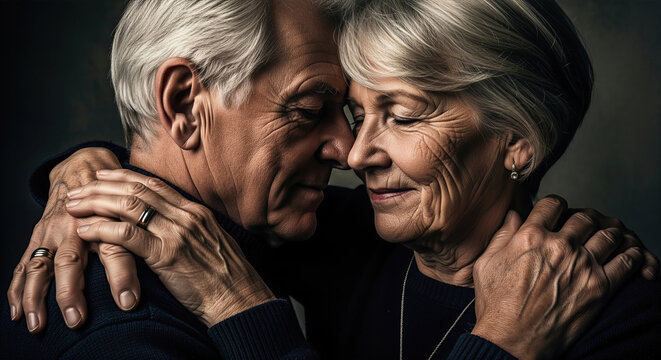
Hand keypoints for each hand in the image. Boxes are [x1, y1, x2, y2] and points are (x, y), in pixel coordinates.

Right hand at [6, 147, 138, 333]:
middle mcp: (74, 227)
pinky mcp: (36, 240)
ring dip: (35, 297)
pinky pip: (23, 267)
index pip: (114, 250)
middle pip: (69, 262)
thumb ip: (142, 240)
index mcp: (104, 219)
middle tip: (76, 320)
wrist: (83, 171)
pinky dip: (16, 289)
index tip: (130, 303)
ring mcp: (51, 234)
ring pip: (40, 267)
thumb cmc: (112, 201)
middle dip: (71, 292)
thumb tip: (154, 277)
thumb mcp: (129, 216)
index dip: (122, 277)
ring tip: (36, 324)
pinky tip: (15, 312)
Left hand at [66, 169, 275, 326]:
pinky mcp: (167, 255)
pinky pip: (128, 235)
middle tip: (78, 187)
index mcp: (195, 211)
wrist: (239, 299)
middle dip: (102, 186)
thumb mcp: (209, 243)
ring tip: (73, 205)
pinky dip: (103, 229)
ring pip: (129, 206)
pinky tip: (85, 229)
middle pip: (137, 190)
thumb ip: (188, 229)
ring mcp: (177, 233)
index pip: (154, 184)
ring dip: (96, 203)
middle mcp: (186, 216)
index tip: (103, 175)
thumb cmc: (225, 278)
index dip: (124, 176)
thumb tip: (166, 225)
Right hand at [471, 196, 653, 359]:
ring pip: (609, 235)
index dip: (558, 205)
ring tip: (608, 238)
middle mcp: (559, 246)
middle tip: (587, 225)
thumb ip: (501, 235)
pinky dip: (632, 254)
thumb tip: (513, 215)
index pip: (554, 203)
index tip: (560, 212)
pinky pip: (627, 261)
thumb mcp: (487, 264)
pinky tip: (629, 254)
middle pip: (585, 217)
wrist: (511, 342)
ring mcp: (582, 266)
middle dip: (587, 218)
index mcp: (530, 236)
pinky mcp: (599, 288)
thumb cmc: (496, 306)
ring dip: (611, 233)